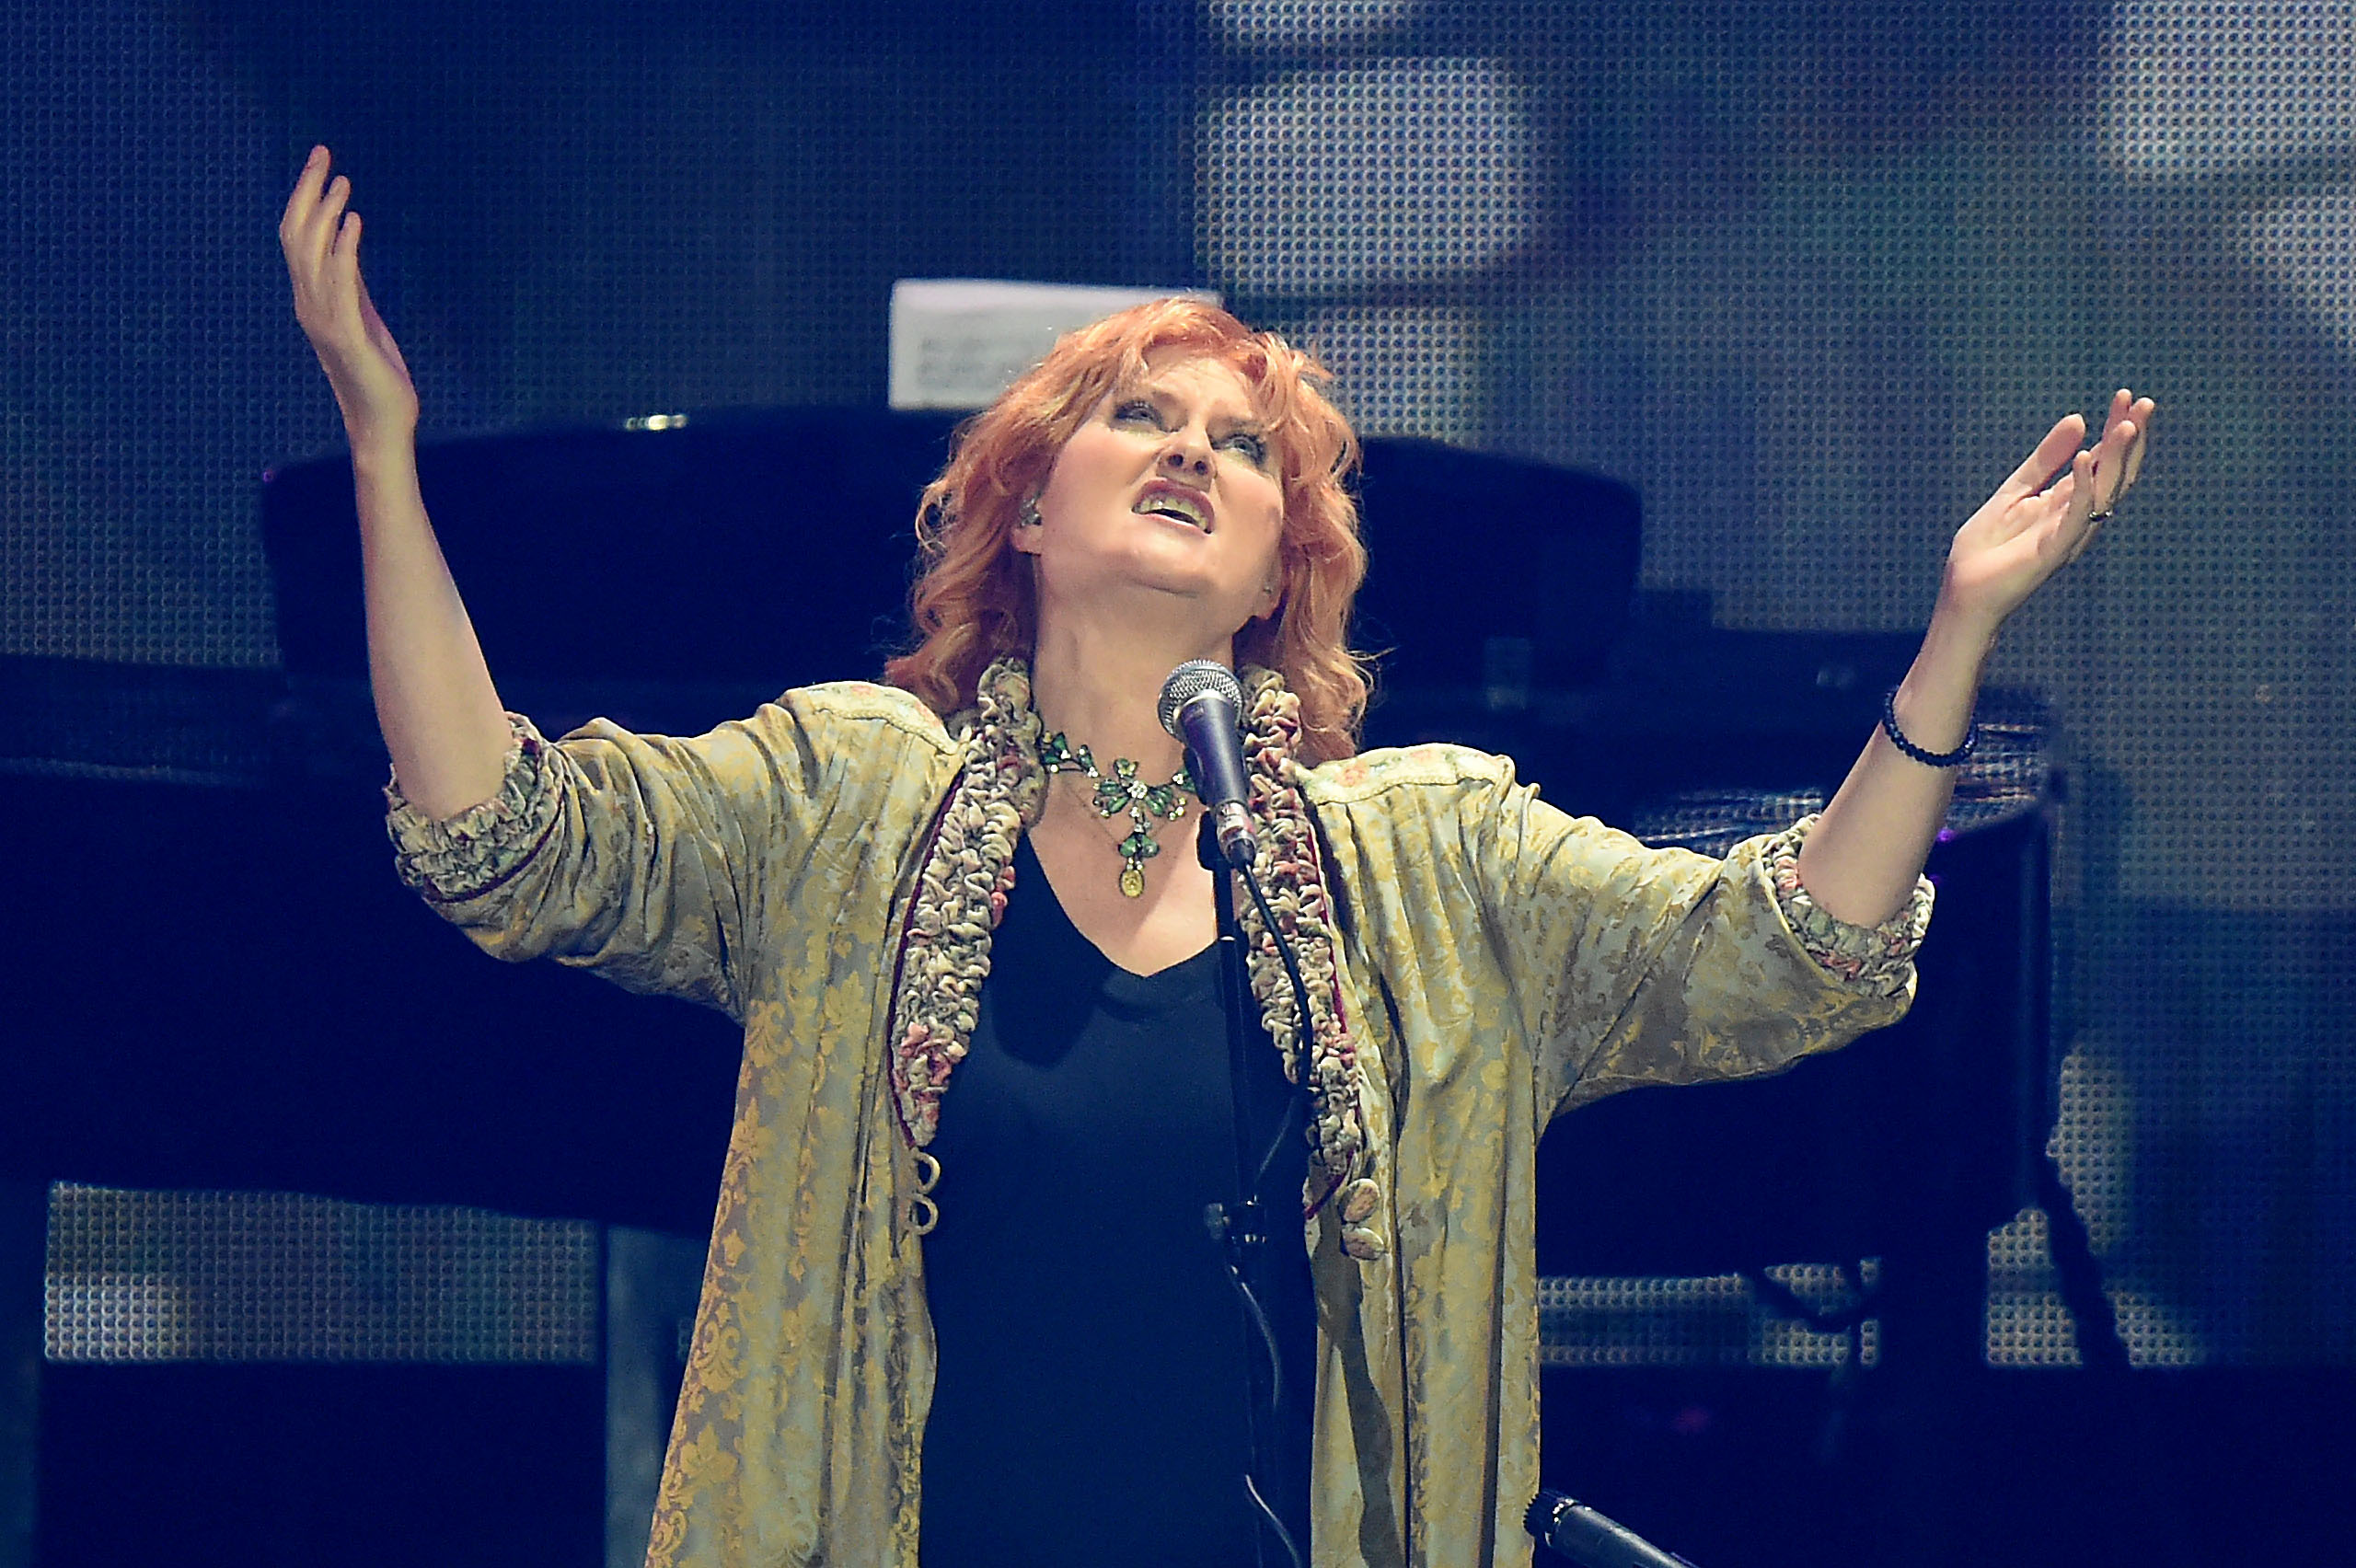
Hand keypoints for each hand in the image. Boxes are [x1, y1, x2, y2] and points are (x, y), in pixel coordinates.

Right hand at [280, 146, 418, 448]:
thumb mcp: (363, 318)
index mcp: (311, 299)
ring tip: (342, 181)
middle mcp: (309, 305)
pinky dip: (345, 250)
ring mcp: (324, 320)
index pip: (297, 237)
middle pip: (296, 236)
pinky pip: (342, 284)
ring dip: (327, 213)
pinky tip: (355, 222)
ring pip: (313, 255)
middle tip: (322, 153)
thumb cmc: (375, 374)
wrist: (382, 423)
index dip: (304, 198)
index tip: (320, 163)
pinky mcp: (348, 335)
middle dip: (307, 192)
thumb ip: (351, 285)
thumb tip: (346, 246)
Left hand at [1938, 389, 2154, 635]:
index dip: (2115, 427)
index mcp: (2068, 502)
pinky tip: (2085, 459)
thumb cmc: (1986, 548)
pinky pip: (2077, 517)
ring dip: (2117, 458)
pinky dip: (2083, 488)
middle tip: (2144, 402)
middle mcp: (2078, 516)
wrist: (1963, 591)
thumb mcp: (2014, 491)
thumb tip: (2079, 418)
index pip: (2102, 459)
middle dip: (2129, 438)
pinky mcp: (2054, 551)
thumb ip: (2044, 459)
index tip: (2127, 395)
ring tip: (2127, 424)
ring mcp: (2069, 534)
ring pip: (2105, 492)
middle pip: (2114, 472)